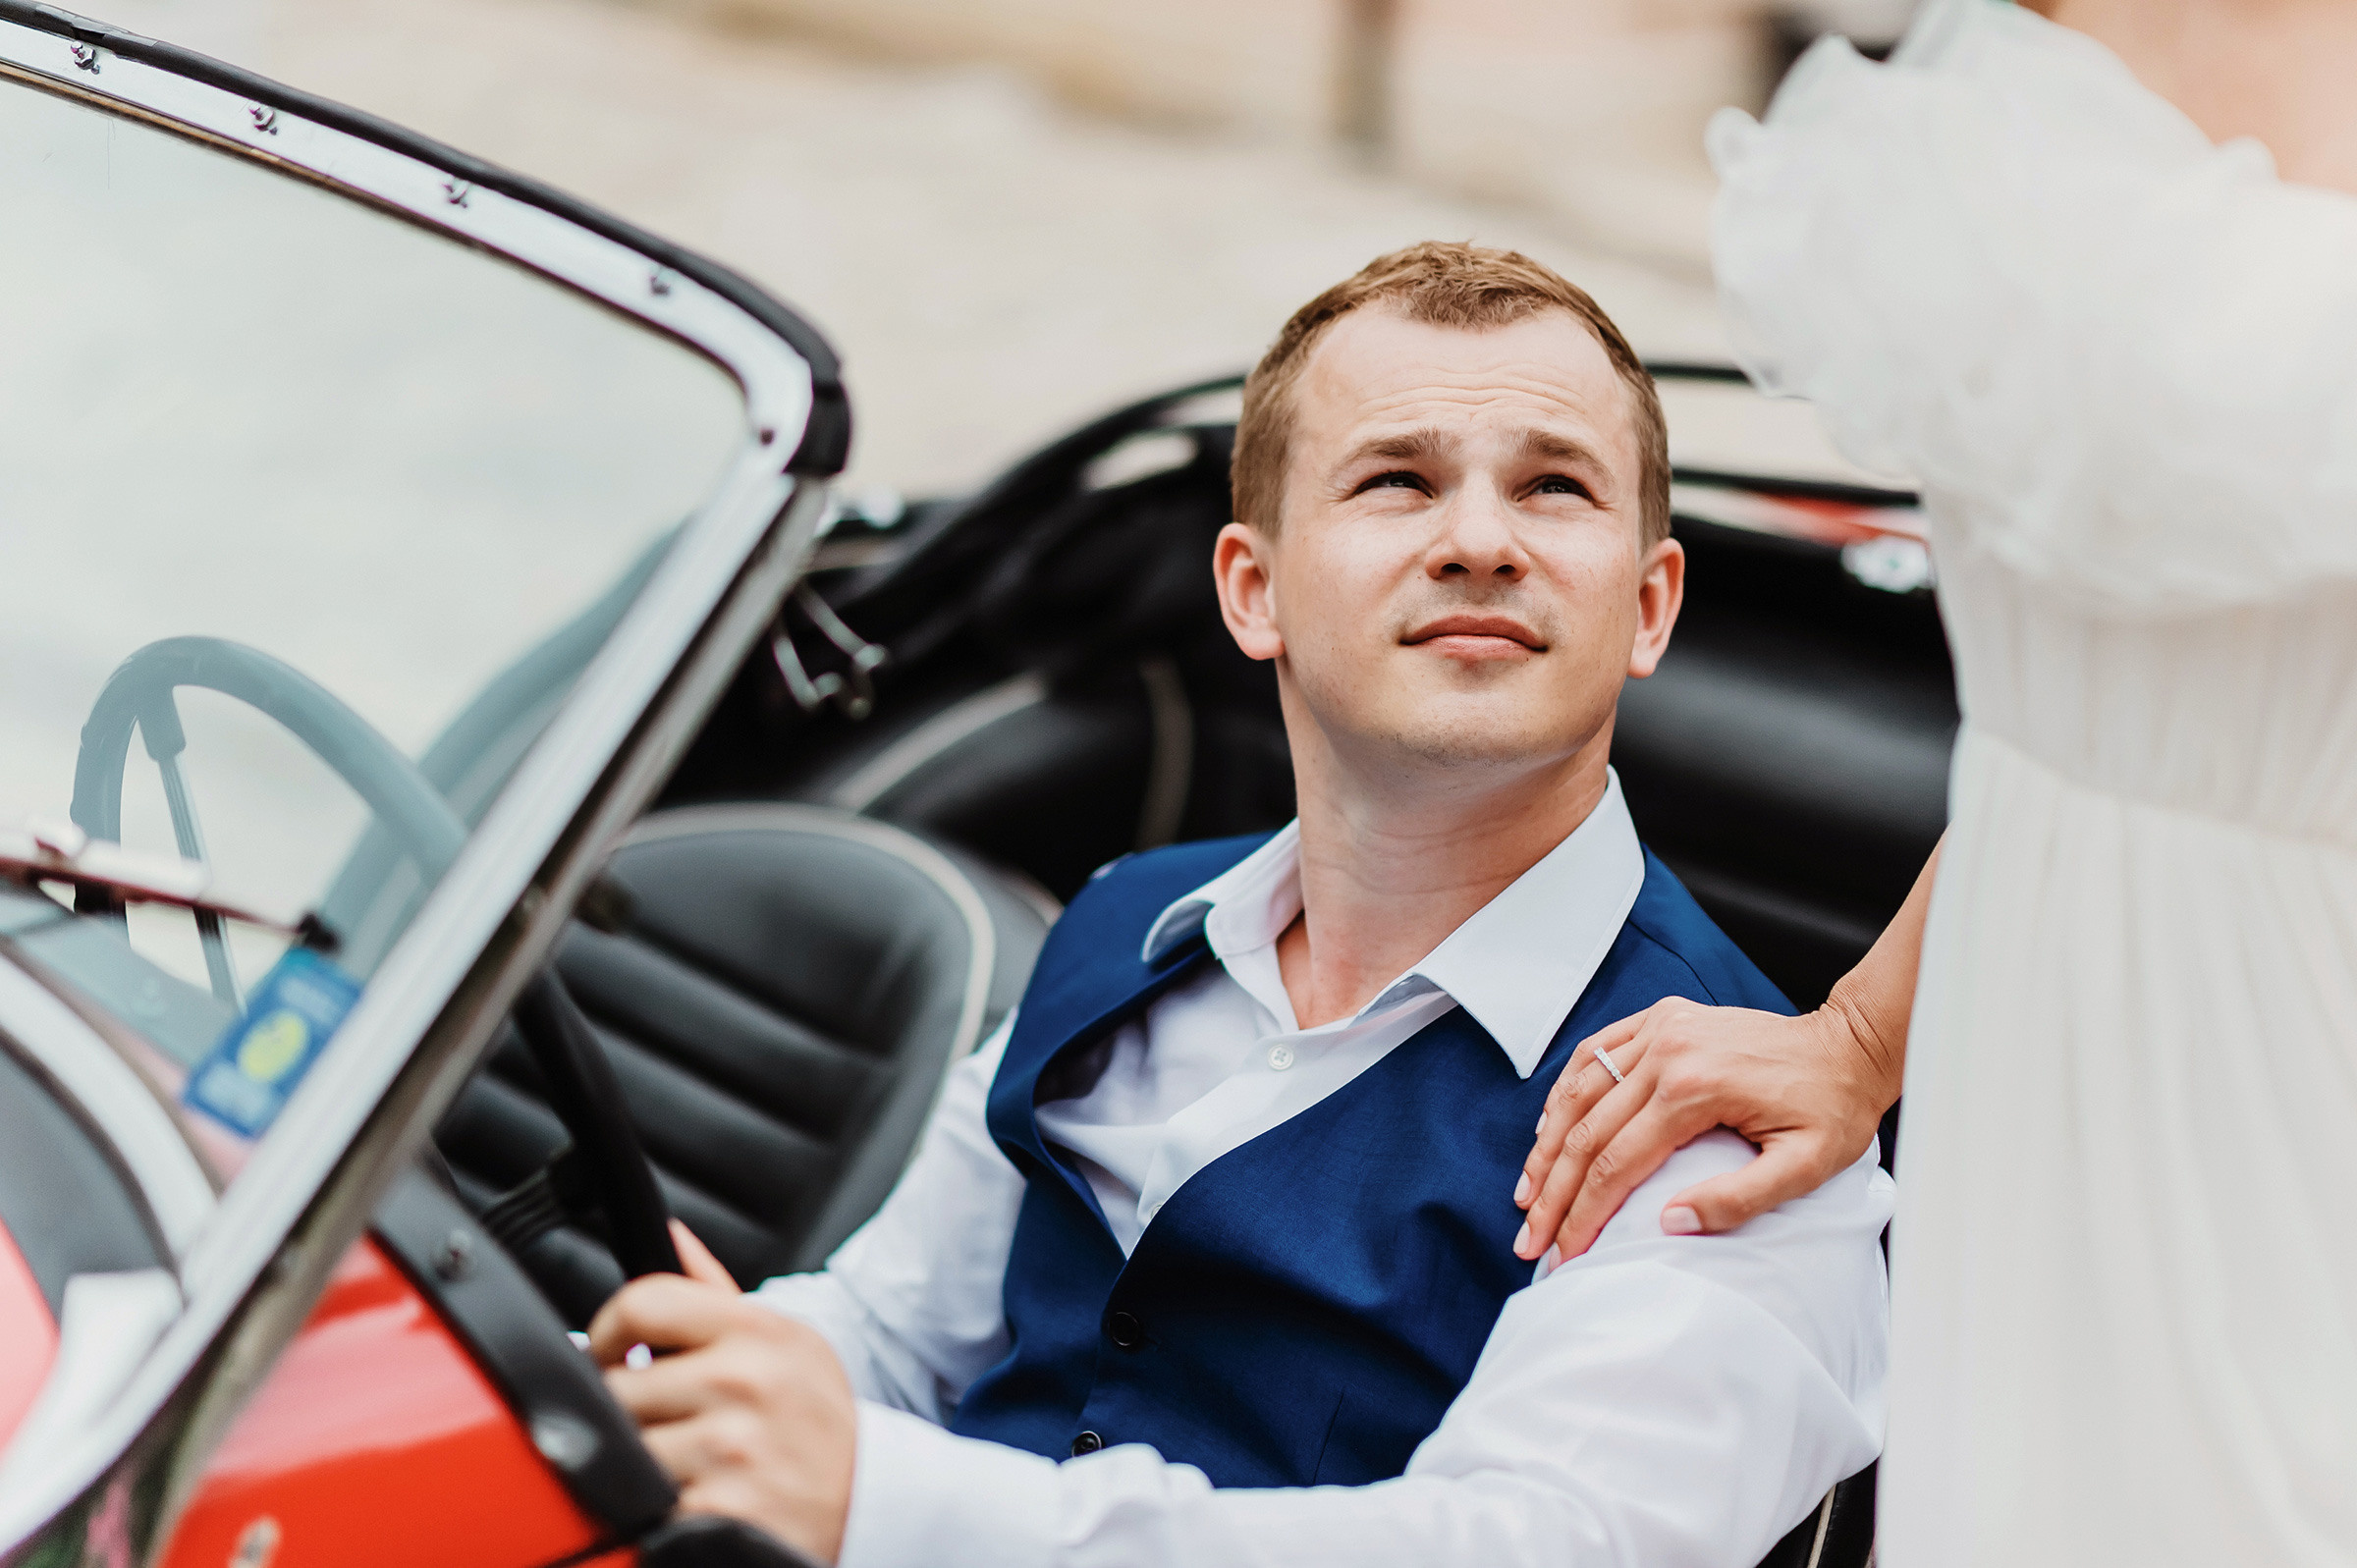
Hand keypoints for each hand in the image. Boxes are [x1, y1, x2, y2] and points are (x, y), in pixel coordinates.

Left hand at [591, 1223, 857, 1564]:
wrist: (869, 1496)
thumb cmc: (812, 1415)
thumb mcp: (784, 1340)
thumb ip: (713, 1290)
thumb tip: (669, 1233)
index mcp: (757, 1329)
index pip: (644, 1303)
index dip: (607, 1330)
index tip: (609, 1354)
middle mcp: (746, 1381)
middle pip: (617, 1389)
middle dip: (628, 1411)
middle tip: (662, 1423)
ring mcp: (733, 1449)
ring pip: (623, 1453)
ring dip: (640, 1464)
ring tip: (684, 1463)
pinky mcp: (720, 1511)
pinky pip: (644, 1506)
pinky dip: (659, 1509)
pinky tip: (697, 1497)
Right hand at [1513, 995, 1898, 1261]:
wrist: (1849, 1045)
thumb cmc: (1832, 1108)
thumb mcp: (1805, 1168)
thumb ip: (1737, 1200)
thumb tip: (1668, 1224)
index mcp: (1695, 1090)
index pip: (1617, 1164)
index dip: (1584, 1215)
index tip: (1564, 1254)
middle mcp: (1667, 1052)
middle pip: (1586, 1132)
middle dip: (1553, 1193)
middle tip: (1530, 1239)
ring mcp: (1660, 1029)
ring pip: (1579, 1090)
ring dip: (1547, 1145)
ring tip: (1528, 1192)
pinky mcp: (1661, 1018)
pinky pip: (1595, 1051)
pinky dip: (1565, 1091)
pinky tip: (1551, 1125)